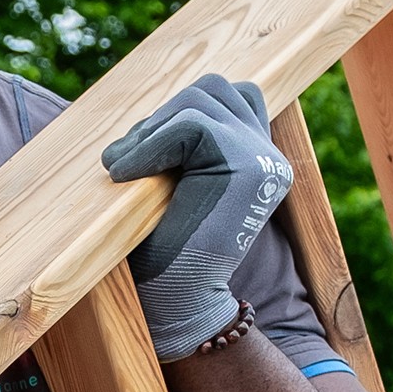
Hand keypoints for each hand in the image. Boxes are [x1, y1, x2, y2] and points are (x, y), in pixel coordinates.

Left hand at [102, 72, 291, 360]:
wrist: (177, 303)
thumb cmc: (163, 250)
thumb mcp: (174, 184)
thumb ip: (181, 145)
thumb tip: (155, 107)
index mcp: (259, 160)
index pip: (230, 94)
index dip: (180, 111)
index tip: (143, 152)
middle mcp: (270, 156)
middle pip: (213, 89)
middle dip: (161, 116)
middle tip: (127, 159)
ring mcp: (264, 160)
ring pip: (199, 100)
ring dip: (150, 130)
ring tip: (122, 167)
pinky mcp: (247, 168)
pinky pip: (191, 125)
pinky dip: (149, 144)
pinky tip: (124, 174)